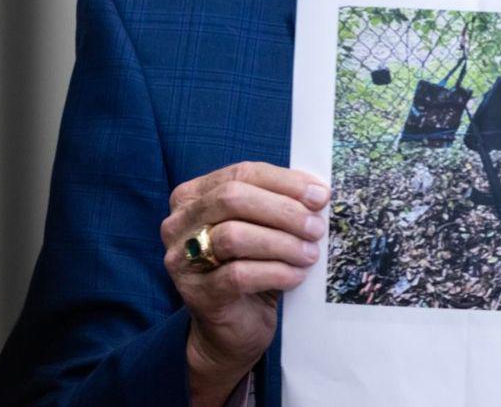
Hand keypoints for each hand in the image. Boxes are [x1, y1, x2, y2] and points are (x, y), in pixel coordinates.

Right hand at [160, 161, 329, 404]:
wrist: (233, 328)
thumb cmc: (253, 266)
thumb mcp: (264, 227)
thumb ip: (280, 204)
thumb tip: (318, 193)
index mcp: (195, 195)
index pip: (242, 173)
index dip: (285, 182)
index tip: (320, 196)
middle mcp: (179, 223)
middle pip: (233, 198)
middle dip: (283, 211)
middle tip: (317, 227)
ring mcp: (182, 259)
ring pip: (234, 236)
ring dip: (281, 243)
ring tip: (310, 254)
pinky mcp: (195, 293)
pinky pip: (238, 275)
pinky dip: (275, 272)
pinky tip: (296, 276)